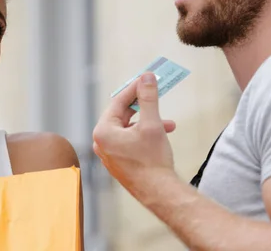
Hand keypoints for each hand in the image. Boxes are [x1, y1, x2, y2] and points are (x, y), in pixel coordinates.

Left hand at [92, 72, 175, 195]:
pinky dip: (144, 135)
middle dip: (144, 108)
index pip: (118, 102)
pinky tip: (162, 136)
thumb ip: (148, 98)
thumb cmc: (152, 160)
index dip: (135, 89)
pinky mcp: (118, 162)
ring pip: (128, 129)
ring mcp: (109, 154)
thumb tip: (147, 77)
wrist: (160, 193)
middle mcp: (101, 142)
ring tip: (169, 124)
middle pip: (122, 115)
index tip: (147, 79)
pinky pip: (129, 141)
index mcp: (103, 131)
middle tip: (157, 97)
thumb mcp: (152, 124)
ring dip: (148, 123)